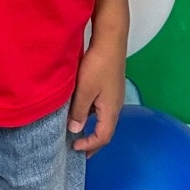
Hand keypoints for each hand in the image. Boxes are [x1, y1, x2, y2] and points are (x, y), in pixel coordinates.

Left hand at [68, 37, 124, 153]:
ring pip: (103, 118)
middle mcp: (115, 106)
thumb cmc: (98, 65)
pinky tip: (81, 110)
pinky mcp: (110, 87)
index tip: (74, 147)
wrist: (110, 41)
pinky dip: (91, 114)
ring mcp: (114, 96)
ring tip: (77, 131)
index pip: (103, 137)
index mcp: (111, 111)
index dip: (89, 146)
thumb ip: (79, 112)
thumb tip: (75, 131)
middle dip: (93, 142)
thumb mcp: (85, 90)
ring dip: (92, 127)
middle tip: (79, 148)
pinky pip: (101, 108)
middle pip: (106, 131)